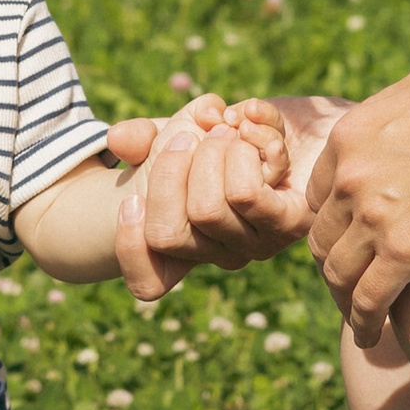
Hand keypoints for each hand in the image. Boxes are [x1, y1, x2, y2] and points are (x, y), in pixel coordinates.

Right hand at [101, 94, 328, 301]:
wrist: (290, 131)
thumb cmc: (223, 135)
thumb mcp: (174, 132)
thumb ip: (141, 137)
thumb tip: (117, 139)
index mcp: (188, 243)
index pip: (147, 281)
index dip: (129, 249)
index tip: (129, 199)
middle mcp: (220, 253)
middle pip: (167, 234)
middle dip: (170, 168)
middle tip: (192, 135)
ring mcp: (255, 243)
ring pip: (207, 210)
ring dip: (210, 154)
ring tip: (226, 129)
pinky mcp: (292, 221)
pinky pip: (247, 195)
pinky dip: (239, 153)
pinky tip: (247, 128)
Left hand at [304, 66, 409, 343]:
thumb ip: (394, 112)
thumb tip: (394, 122)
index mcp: (350, 136)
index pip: (318, 193)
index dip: (331, 221)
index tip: (346, 241)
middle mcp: (350, 175)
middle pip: (322, 235)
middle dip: (332, 264)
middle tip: (348, 286)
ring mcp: (373, 213)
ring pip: (338, 272)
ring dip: (344, 300)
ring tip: (358, 320)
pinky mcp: (404, 249)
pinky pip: (369, 298)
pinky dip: (364, 322)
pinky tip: (373, 336)